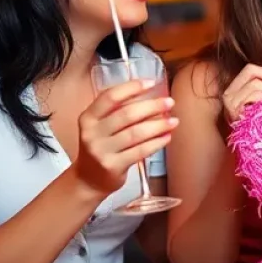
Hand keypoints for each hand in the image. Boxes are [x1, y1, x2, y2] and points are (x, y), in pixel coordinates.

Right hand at [74, 79, 177, 196]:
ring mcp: (101, 151)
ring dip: (158, 125)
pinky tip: (167, 137)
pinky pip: (140, 151)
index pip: (110, 97)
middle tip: (170, 102)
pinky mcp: (113, 166)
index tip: (151, 83)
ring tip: (174, 121)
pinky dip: (156, 143)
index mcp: (88, 117)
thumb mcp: (100, 126)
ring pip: (136, 133)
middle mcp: (92, 133)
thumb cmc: (101, 146)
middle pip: (126, 114)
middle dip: (152, 106)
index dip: (131, 88)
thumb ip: (117, 111)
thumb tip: (151, 96)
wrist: (88, 180)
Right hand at [223, 65, 261, 126]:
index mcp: (234, 90)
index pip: (249, 69)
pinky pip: (252, 98)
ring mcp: (230, 104)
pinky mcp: (235, 114)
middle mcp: (229, 95)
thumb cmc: (256, 126)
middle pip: (249, 71)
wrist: (249, 150)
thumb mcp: (259, 105)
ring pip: (253, 84)